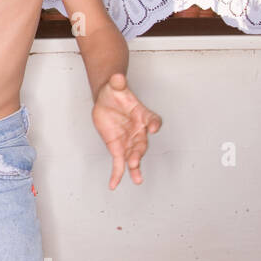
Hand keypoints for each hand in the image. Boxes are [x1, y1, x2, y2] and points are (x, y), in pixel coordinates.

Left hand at [91, 72, 161, 189]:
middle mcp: (139, 130)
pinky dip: (117, 174)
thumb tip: (117, 76)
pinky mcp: (118, 147)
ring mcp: (129, 140)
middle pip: (142, 143)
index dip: (153, 123)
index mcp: (142, 114)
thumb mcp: (115, 85)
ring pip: (134, 156)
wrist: (107, 99)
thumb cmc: (115, 92)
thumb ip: (117, 82)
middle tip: (136, 160)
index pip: (152, 119)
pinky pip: (119, 163)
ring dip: (134, 166)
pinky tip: (114, 184)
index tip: (153, 127)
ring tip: (137, 179)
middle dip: (139, 152)